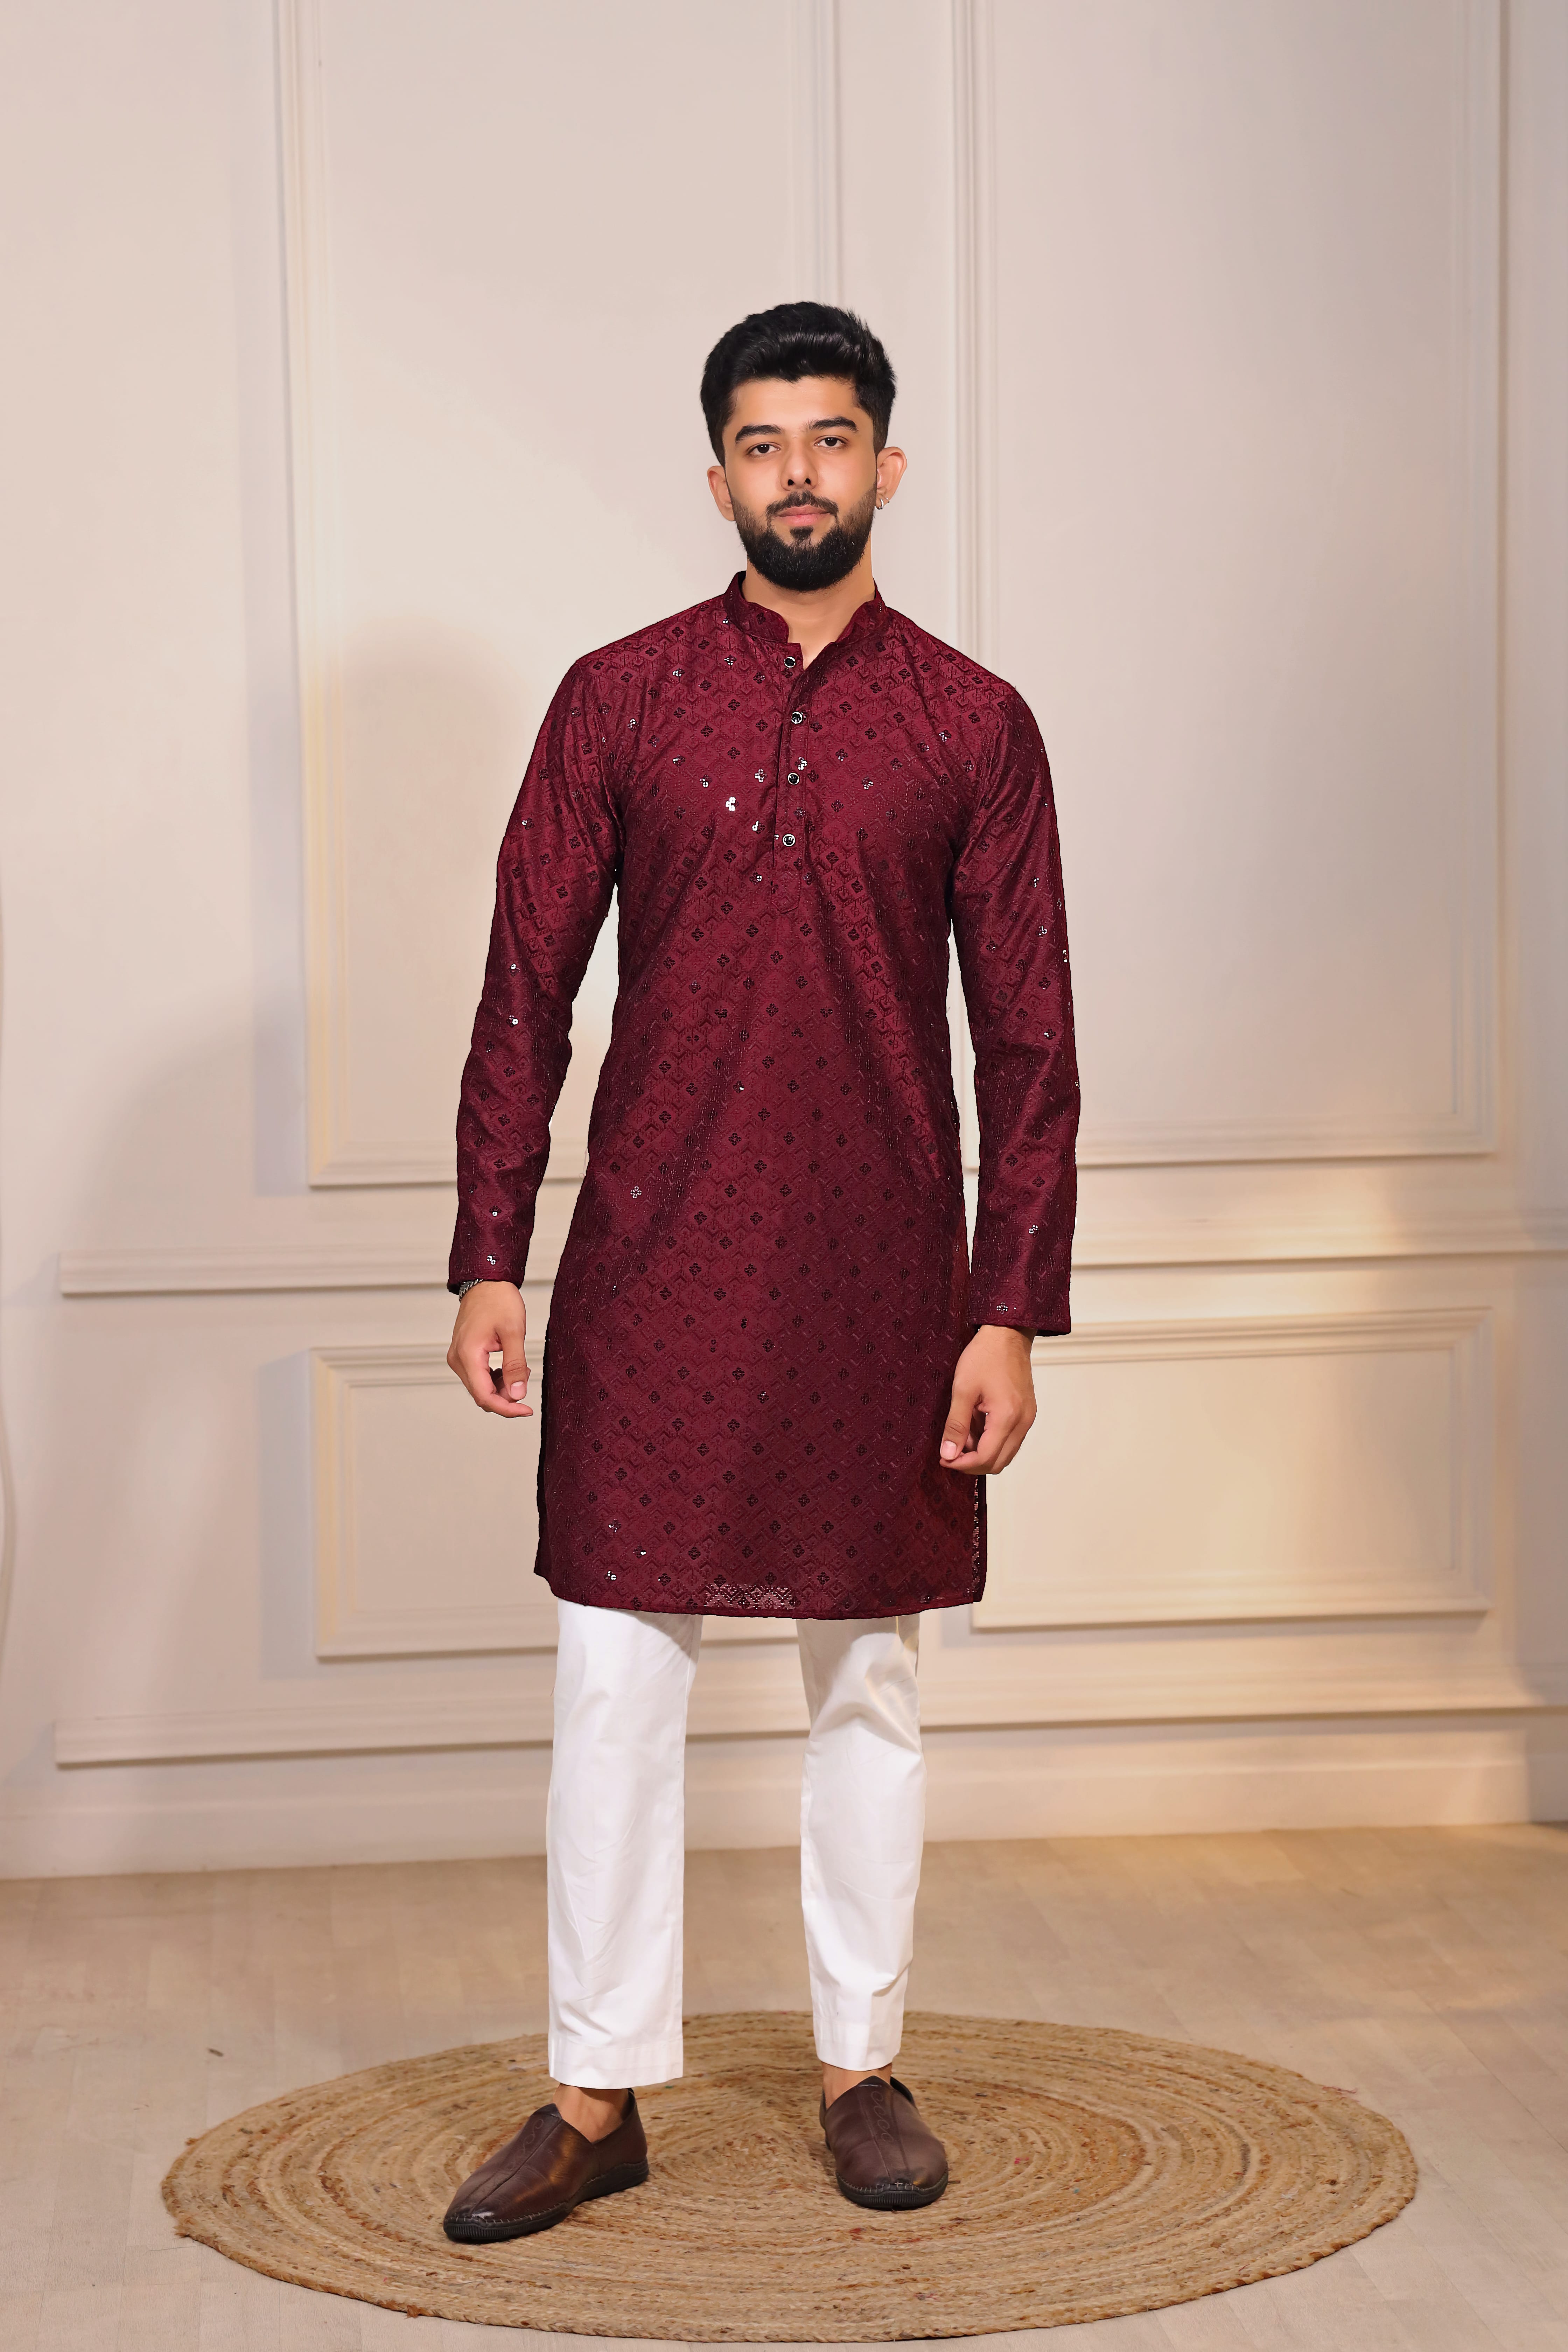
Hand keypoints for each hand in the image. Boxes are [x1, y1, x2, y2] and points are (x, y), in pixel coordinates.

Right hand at [447, 1281, 532, 1417]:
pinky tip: (510, 1366)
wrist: (487, 1282)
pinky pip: (479, 1376)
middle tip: (527, 1379)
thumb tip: (517, 1395)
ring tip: (521, 1368)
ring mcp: (458, 1357)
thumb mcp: (514, 1332)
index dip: (507, 1409)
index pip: (484, 1396)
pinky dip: (496, 1378)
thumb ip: (516, 1366)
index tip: (527, 1410)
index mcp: (467, 1355)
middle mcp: (457, 1360)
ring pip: (481, 1387)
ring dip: (502, 1386)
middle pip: (482, 1394)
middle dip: (506, 1396)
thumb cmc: (499, 1301)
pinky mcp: (463, 1354)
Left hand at [938, 1325, 1035, 1474]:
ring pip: (1005, 1453)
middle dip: (972, 1463)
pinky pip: (1010, 1439)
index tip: (944, 1459)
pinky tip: (975, 1427)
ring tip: (961, 1435)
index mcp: (1008, 1417)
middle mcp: (1022, 1422)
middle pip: (998, 1463)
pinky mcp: (1026, 1413)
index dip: (962, 1464)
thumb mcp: (963, 1390)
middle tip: (950, 1452)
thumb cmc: (985, 1356)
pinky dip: (991, 1441)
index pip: (986, 1458)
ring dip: (982, 1453)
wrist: (1007, 1334)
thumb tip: (948, 1454)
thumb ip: (956, 1425)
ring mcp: (1027, 1418)